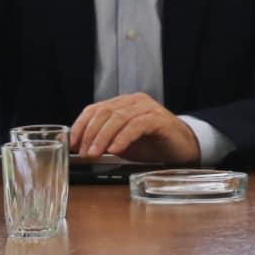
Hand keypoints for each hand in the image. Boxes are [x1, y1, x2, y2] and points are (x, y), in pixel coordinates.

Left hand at [70, 93, 200, 164]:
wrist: (182, 148)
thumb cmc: (152, 145)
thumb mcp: (122, 143)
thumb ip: (104, 141)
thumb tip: (81, 148)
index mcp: (123, 104)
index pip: (95, 109)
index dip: (81, 126)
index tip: (72, 144)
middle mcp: (135, 101)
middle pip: (105, 112)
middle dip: (90, 133)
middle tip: (84, 152)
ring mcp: (148, 108)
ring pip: (119, 117)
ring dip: (103, 137)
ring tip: (95, 153)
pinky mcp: (159, 119)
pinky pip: (137, 125)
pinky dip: (123, 137)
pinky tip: (116, 149)